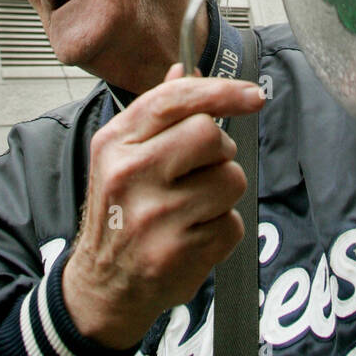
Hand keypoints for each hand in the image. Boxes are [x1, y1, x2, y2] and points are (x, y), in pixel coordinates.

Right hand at [62, 65, 264, 350]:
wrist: (102, 286)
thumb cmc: (120, 214)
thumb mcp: (122, 156)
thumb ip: (156, 112)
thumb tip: (185, 68)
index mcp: (115, 142)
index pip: (176, 99)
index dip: (222, 91)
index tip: (253, 95)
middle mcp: (129, 174)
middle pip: (211, 134)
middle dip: (220, 152)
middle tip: (204, 170)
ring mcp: (153, 215)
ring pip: (230, 179)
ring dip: (224, 194)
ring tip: (194, 208)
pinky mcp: (177, 252)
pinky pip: (232, 223)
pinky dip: (223, 230)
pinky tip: (194, 237)